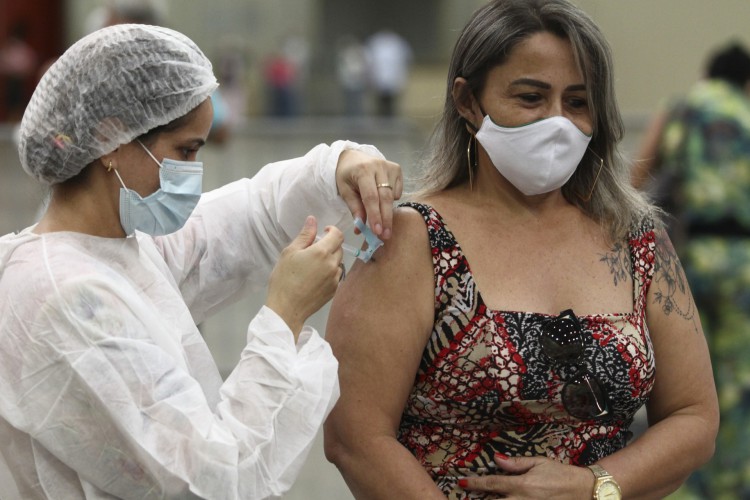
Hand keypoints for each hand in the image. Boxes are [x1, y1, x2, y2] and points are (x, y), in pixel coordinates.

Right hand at [265, 216, 343, 338]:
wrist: (287, 308)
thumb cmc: (284, 279)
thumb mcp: (290, 252)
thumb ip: (305, 235)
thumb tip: (312, 220)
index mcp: (322, 252)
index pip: (338, 235)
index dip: (332, 230)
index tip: (324, 232)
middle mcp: (332, 264)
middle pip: (339, 248)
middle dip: (330, 245)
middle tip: (313, 250)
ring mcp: (335, 278)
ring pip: (338, 262)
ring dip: (330, 260)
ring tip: (313, 266)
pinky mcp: (334, 290)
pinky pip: (336, 276)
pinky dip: (329, 273)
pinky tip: (315, 278)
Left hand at [335, 149, 402, 239]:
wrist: (352, 156)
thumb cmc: (347, 174)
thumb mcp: (345, 190)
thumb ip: (354, 208)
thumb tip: (360, 228)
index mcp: (363, 170)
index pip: (371, 197)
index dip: (375, 215)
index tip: (377, 231)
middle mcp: (379, 166)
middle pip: (385, 197)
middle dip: (385, 218)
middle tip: (385, 235)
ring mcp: (390, 166)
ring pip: (393, 195)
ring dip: (387, 212)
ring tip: (382, 223)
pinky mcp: (397, 169)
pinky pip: (398, 191)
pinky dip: (392, 200)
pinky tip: (382, 198)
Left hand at [458, 454, 594, 498]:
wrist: (583, 490)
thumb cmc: (560, 473)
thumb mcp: (538, 462)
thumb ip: (516, 463)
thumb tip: (496, 459)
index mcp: (522, 484)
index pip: (492, 483)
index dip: (475, 483)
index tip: (461, 482)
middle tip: (465, 496)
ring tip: (478, 499)